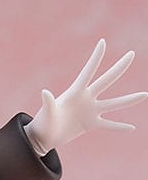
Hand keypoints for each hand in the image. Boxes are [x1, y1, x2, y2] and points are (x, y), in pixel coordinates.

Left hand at [24, 39, 146, 154]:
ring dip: (129, 100)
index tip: (102, 42)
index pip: (88, 72)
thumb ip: (48, 102)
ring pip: (114, 104)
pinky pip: (108, 124)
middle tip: (131, 54)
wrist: (45, 137)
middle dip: (119, 67)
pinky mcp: (91, 124)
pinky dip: (119, 126)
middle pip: (106, 80)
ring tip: (145, 95)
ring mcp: (91, 110)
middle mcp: (86, 98)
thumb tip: (44, 92)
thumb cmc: (43, 123)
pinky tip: (132, 128)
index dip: (95, 58)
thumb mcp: (46, 113)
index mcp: (75, 92)